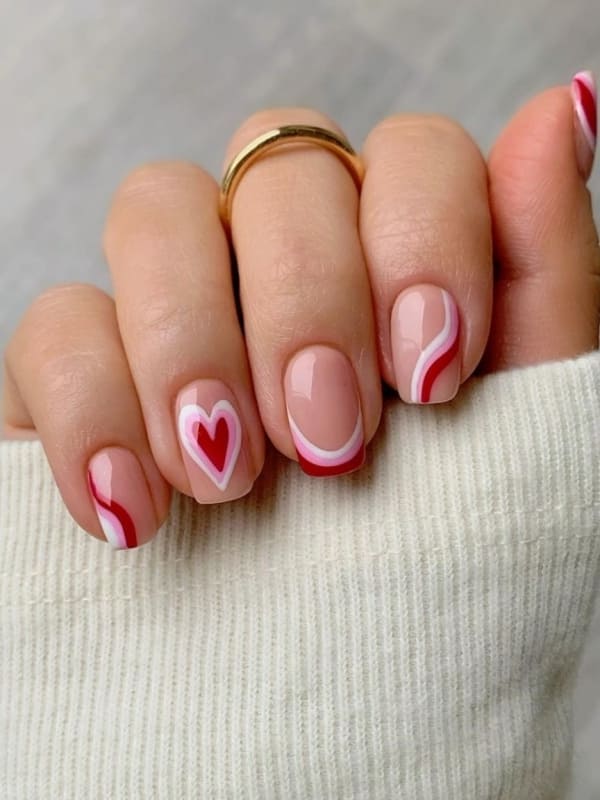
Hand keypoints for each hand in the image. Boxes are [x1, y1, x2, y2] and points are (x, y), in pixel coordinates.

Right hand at [2, 74, 597, 548]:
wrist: (334, 703)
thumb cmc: (440, 569)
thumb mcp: (524, 431)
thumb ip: (543, 269)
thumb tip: (564, 107)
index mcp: (399, 260)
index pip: (410, 151)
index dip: (423, 233)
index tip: (432, 373)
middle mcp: (287, 263)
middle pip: (278, 163)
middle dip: (307, 300)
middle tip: (329, 445)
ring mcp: (180, 306)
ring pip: (155, 207)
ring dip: (195, 340)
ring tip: (231, 478)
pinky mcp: (82, 371)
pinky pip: (56, 322)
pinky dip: (93, 410)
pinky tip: (136, 511)